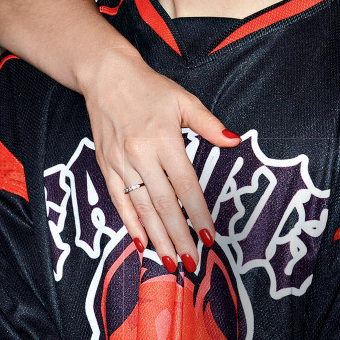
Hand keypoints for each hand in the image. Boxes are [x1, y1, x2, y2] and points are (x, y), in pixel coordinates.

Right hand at [83, 50, 239, 264]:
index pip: (186, 185)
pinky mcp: (105, 166)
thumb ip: (209, 124)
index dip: (197, 213)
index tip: (208, 236)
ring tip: (170, 261)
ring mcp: (120, 162)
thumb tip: (234, 141)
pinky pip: (119, 201)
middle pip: (164, 204)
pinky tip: (142, 243)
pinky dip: (131, 224)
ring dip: (157, 237)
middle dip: (179, 236)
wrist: (106, 77)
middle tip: (192, 262)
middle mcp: (141, 154)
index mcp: (165, 139)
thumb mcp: (184, 100)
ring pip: (142, 208)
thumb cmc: (150, 89)